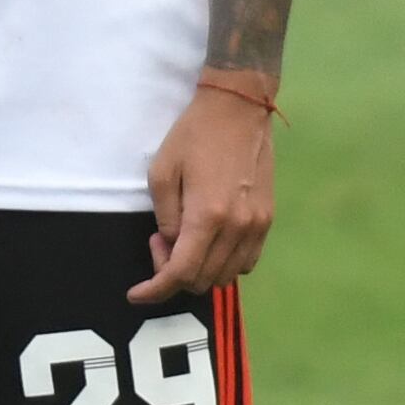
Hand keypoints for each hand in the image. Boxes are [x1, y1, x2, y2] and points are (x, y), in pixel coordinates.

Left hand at [134, 83, 277, 303]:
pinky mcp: (268, 220)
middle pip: (203, 280)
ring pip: (226, 277)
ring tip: (184, 237)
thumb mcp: (162, 173)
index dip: (155, 290)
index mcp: (208, 216)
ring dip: (199, 270)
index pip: (181, 273)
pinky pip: (246, 262)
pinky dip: (223, 263)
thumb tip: (172, 247)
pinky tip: (208, 240)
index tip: (136, 294)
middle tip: (161, 240)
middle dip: (173, 273)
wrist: (238, 110)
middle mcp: (238, 228)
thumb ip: (166, 219)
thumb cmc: (193, 136)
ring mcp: (257, 226)